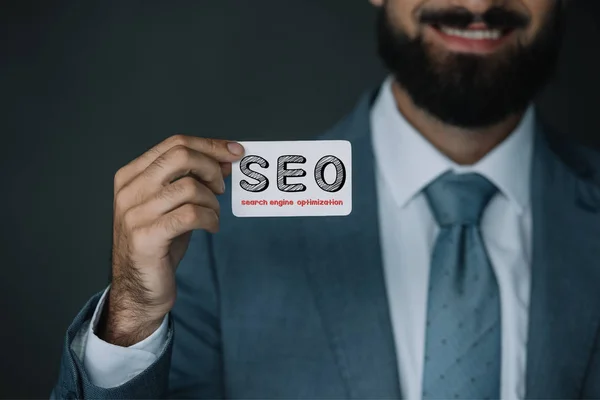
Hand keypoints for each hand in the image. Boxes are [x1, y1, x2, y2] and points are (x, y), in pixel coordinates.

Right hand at [97, 135, 243, 345]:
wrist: (139, 288)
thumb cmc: (159, 243)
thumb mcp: (174, 205)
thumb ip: (193, 179)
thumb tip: (225, 159)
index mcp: (131, 175)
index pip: (174, 143)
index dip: (210, 145)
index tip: (235, 151)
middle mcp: (129, 190)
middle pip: (181, 156)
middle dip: (212, 168)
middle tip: (221, 188)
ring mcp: (134, 213)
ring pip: (190, 187)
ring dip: (212, 201)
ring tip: (213, 215)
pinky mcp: (146, 237)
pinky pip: (191, 214)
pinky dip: (210, 218)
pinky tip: (211, 227)